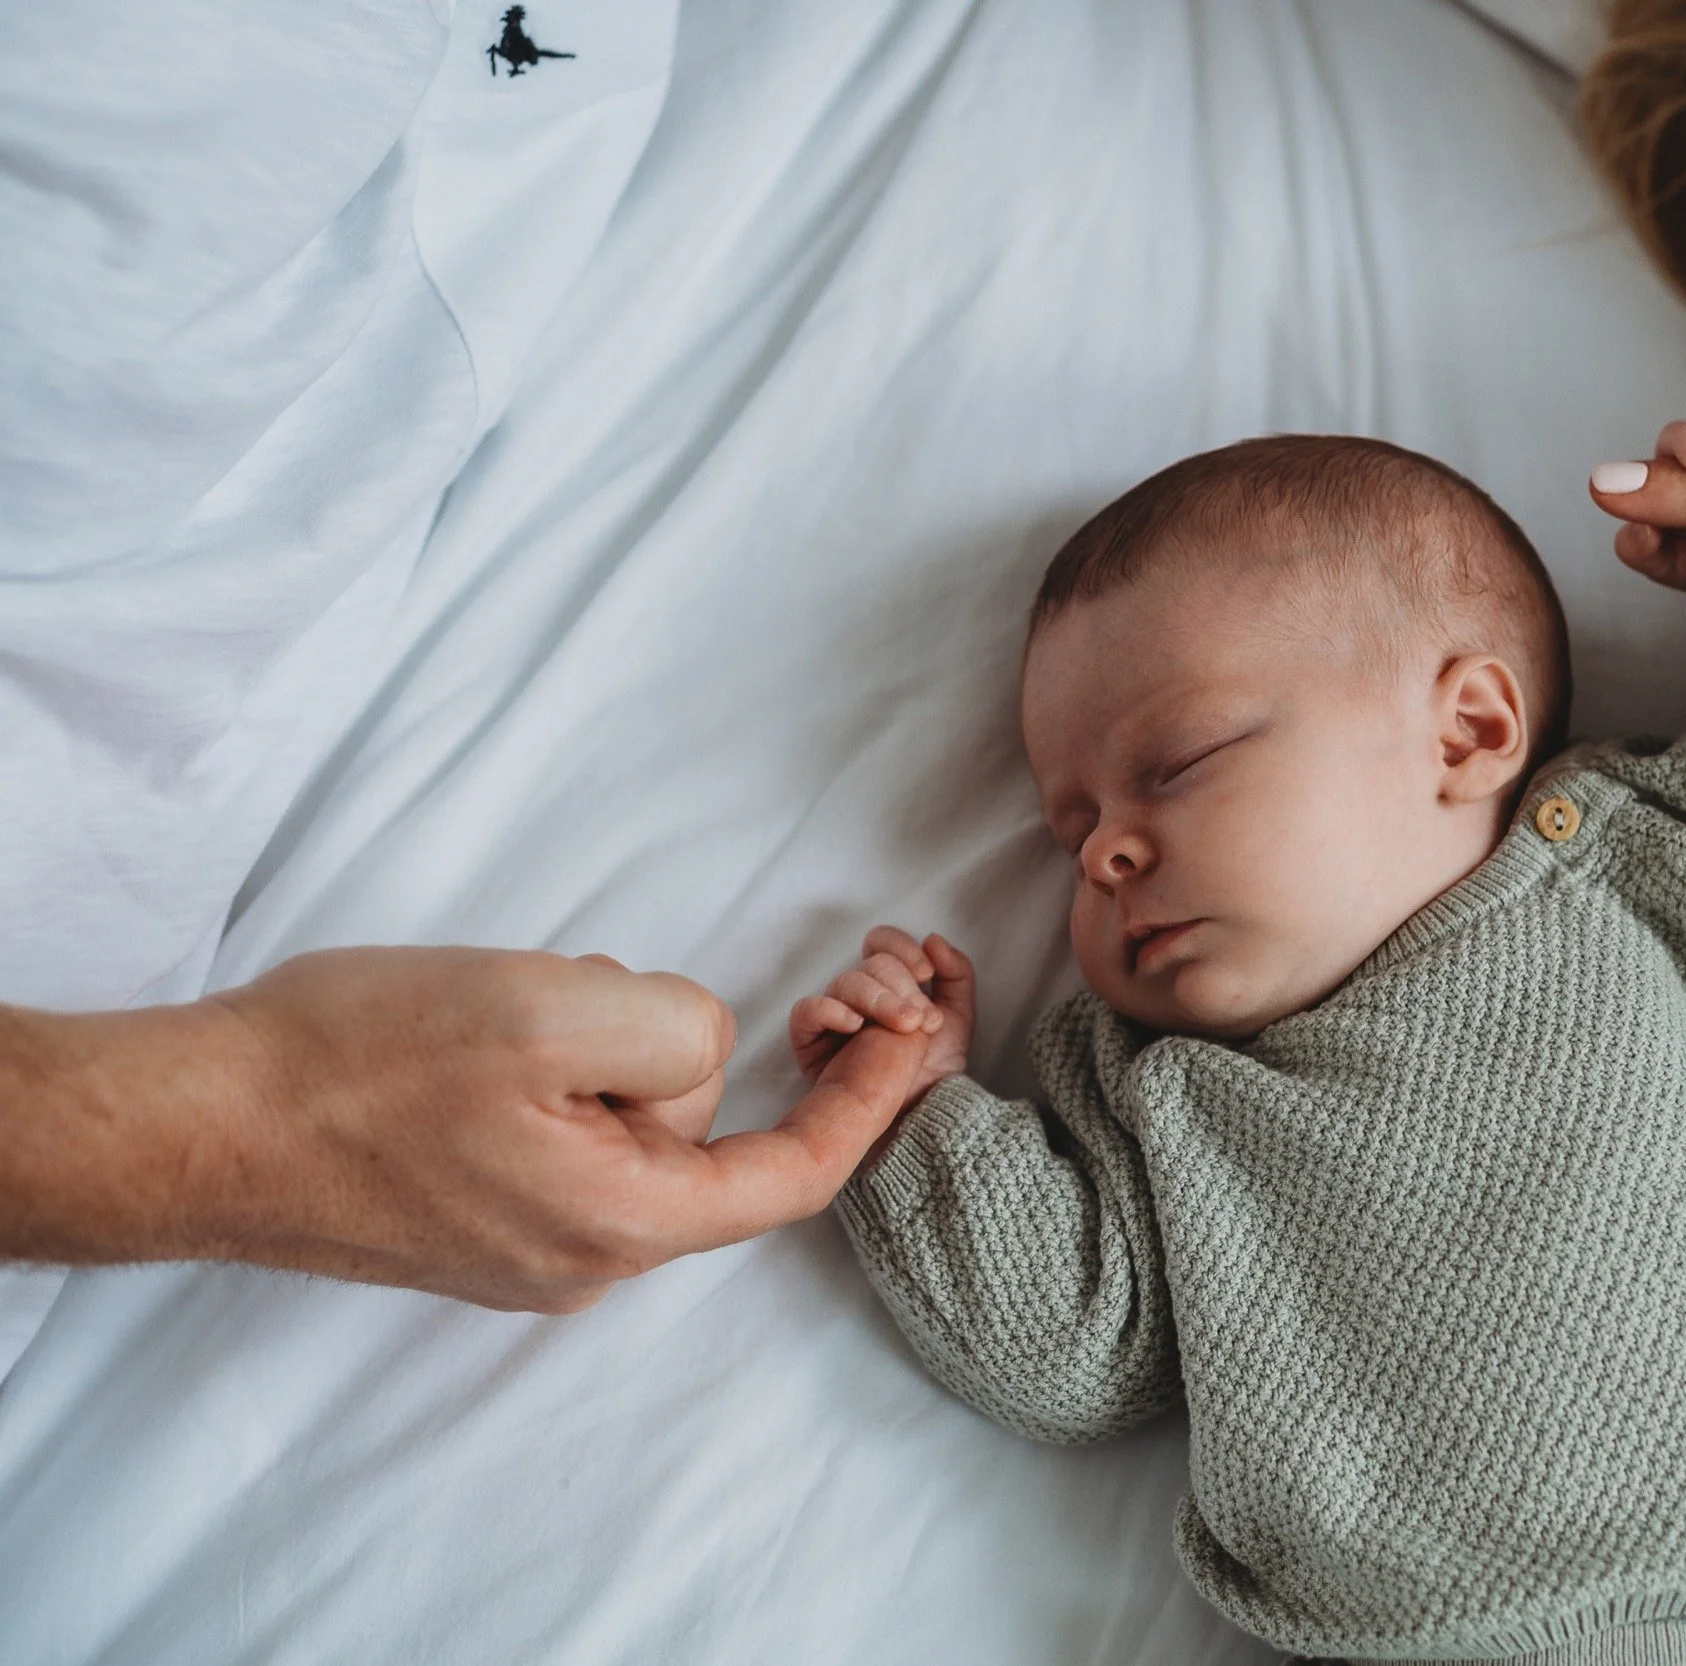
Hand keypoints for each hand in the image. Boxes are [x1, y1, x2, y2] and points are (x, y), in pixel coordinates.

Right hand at [0, 946, 907, 1312]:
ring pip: (636, 1124)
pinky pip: (575, 1134)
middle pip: (711, 1141)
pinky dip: (566, 1069)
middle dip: (703, 1049)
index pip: (798, 1175)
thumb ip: (672, 1028)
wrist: (198, 1124)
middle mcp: (589, 1260)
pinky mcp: (483, 1218)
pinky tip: (483, 1033)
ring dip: (612, 1049)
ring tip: (510, 1009)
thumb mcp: (549, 1010)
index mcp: (624, 1223)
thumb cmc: (359, 1064)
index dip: (873, 1100)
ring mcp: (531, 1248)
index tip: (921, 1029)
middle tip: (643, 981)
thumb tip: (705, 1051)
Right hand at [789, 927, 975, 1108]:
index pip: (883, 944)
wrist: (922, 1112)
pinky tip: (855, 1025)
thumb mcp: (959, 1017)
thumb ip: (956, 974)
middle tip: (920, 1019)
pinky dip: (829, 1010)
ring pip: (844, 983)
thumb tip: (933, 940)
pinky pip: (807, 1011)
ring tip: (904, 1027)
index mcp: (890, 983)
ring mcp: (834, 1015)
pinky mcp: (811, 1041)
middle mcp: (860, 995)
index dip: (902, 949)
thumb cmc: (934, 1068)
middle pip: (869, 964)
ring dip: (878, 1000)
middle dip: (900, 986)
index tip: (926, 973)